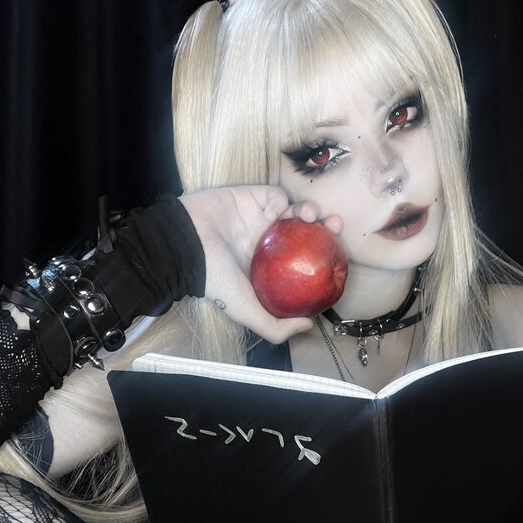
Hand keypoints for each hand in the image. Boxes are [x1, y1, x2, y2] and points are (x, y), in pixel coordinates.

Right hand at [179, 185, 341, 342]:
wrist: (185, 245)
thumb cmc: (214, 279)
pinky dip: (282, 200)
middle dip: (326, 228)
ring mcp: (261, 219)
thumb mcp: (246, 311)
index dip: (323, 257)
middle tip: (335, 227)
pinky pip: (276, 196)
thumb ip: (276, 326)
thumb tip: (309, 327)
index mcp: (270, 268)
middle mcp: (268, 243)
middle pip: (307, 233)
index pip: (304, 261)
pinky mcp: (252, 198)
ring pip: (296, 211)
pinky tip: (282, 210)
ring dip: (309, 211)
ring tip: (310, 215)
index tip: (337, 256)